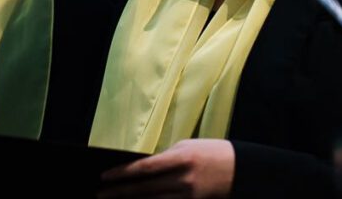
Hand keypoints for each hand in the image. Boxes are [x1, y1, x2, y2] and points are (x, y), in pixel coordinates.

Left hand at [98, 139, 234, 197]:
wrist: (240, 169)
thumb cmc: (210, 152)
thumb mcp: (186, 148)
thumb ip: (165, 158)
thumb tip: (143, 170)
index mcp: (180, 158)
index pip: (145, 168)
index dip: (123, 173)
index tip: (105, 176)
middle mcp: (183, 179)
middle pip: (145, 190)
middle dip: (120, 193)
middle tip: (101, 195)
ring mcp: (188, 196)